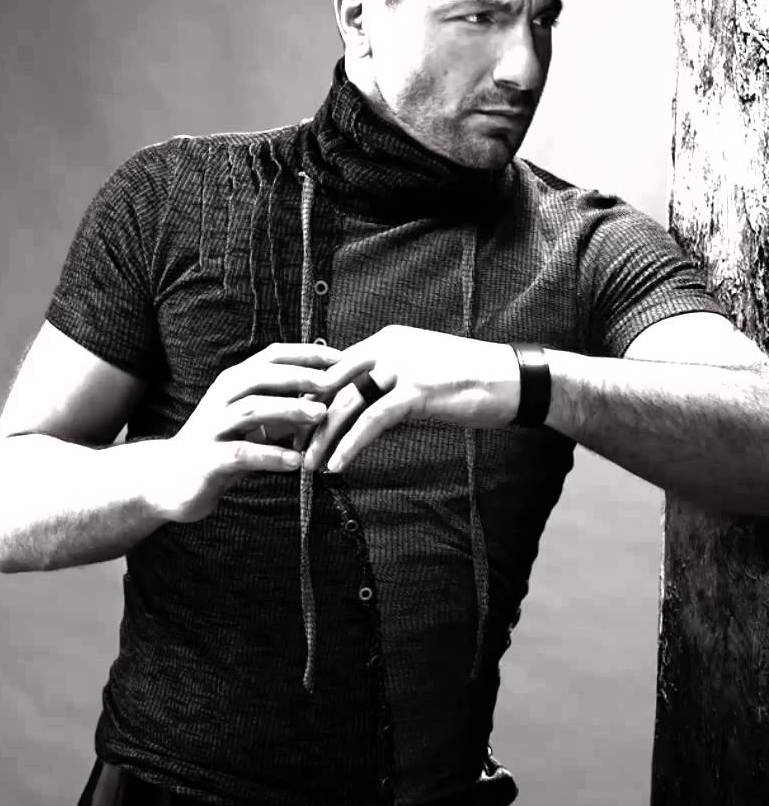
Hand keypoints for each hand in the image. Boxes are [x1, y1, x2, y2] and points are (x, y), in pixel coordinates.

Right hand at [151, 342, 377, 523]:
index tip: (343, 357)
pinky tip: (296, 462)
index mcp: (234, 383)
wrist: (169, 479)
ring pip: (252, 409)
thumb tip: (328, 399)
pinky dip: (270, 455)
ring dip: (288, 409)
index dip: (307, 354)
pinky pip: (242, 453)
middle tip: (335, 379)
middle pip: (261, 375)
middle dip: (300, 375)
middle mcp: (222, 398)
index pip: (273, 357)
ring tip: (321, 415)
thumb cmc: (219, 446)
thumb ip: (283, 410)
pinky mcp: (209, 458)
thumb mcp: (253, 424)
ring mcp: (213, 427)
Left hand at [301, 325, 521, 474]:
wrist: (517, 380)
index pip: (334, 368)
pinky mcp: (417, 390)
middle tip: (288, 444)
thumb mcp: (420, 376)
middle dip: (305, 416)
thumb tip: (361, 413)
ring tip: (309, 463)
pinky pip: (373, 420)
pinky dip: (351, 444)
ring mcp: (402, 366)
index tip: (291, 422)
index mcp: (385, 340)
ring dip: (323, 437)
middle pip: (331, 384)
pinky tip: (338, 465)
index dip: (310, 397)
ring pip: (347, 403)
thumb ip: (388, 387)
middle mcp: (387, 347)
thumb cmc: (470, 381)